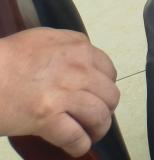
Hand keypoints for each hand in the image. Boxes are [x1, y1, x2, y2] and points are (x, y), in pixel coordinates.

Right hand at [0, 29, 119, 155]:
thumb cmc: (5, 59)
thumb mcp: (43, 40)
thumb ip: (67, 50)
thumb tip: (81, 64)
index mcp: (77, 47)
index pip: (108, 71)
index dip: (104, 87)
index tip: (97, 96)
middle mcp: (77, 67)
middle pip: (109, 94)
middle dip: (105, 109)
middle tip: (96, 117)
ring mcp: (64, 93)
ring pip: (99, 115)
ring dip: (98, 129)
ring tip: (91, 134)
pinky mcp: (48, 117)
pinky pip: (76, 136)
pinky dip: (79, 145)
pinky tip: (77, 147)